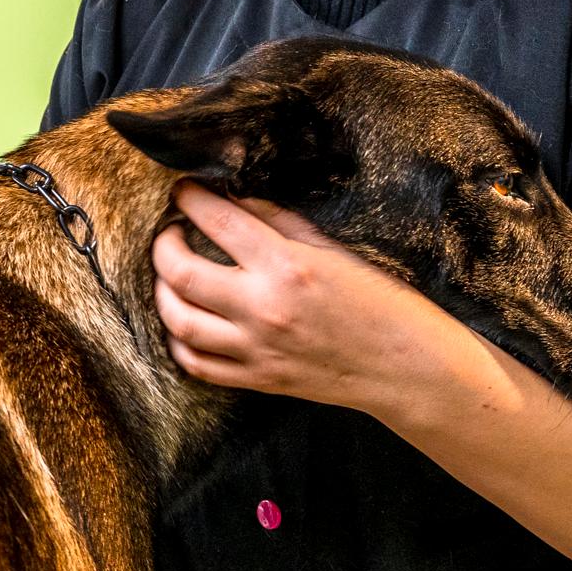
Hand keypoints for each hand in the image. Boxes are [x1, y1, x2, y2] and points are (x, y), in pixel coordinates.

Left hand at [148, 181, 490, 422]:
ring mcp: (256, 348)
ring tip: (169, 276)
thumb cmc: (383, 304)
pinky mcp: (258, 379)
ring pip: (179, 320)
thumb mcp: (335, 250)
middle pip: (180, 272)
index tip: (183, 191)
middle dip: (162, 245)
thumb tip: (235, 199)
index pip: (217, 221)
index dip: (190, 199)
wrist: (409, 369)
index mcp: (287, 265)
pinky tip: (184, 323)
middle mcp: (264, 307)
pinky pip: (197, 364)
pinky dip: (179, 341)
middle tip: (168, 233)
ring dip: (162, 292)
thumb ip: (280, 223)